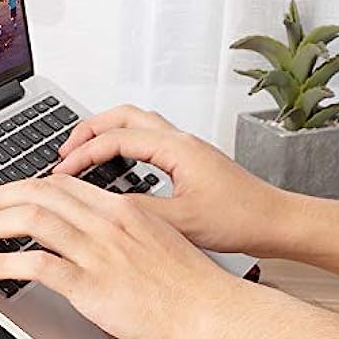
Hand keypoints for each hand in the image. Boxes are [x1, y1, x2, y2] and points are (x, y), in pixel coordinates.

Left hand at [0, 174, 242, 338]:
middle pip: (39, 192)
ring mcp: (97, 252)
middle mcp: (105, 222)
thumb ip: (121, 228)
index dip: (27, 186)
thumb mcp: (155, 236)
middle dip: (1, 197)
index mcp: (120, 208)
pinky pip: (36, 265)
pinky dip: (3, 264)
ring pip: (32, 219)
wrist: (212, 308)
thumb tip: (92, 231)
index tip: (12, 196)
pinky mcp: (91, 285)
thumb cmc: (190, 279)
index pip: (61, 183)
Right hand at [53, 105, 291, 256]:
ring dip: (105, 132)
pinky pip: (146, 136)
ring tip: (83, 151)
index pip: (116, 138)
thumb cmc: (241, 218)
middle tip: (65, 151)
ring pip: (134, 122)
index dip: (83, 153)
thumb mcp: (182, 222)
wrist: (275, 221)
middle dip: (88, 129)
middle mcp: (179, 139)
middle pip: (122, 116)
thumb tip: (102, 206)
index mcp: (176, 148)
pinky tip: (115, 162)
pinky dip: (122, 142)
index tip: (63, 171)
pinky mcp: (187, 157)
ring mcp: (184, 145)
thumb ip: (139, 212)